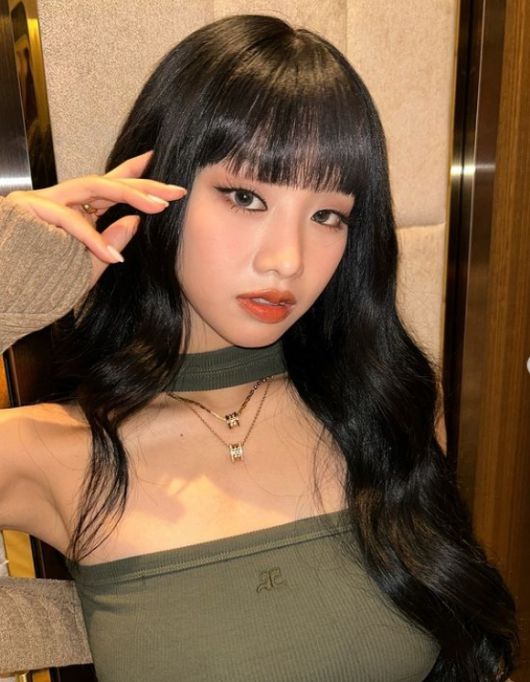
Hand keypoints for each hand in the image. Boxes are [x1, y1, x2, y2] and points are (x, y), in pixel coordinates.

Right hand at [6, 151, 185, 286]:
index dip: (132, 170)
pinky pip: (70, 221)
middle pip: (108, 182)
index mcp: (74, 210)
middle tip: (176, 190)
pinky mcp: (29, 209)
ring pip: (93, 187)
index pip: (108, 185)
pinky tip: (111, 256)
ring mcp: (44, 200)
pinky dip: (92, 239)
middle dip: (144, 185)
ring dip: (129, 195)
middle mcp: (60, 199)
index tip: (157, 158)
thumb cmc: (40, 282)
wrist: (5, 293)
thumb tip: (133, 221)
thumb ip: (109, 246)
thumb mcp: (86, 268)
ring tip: (158, 206)